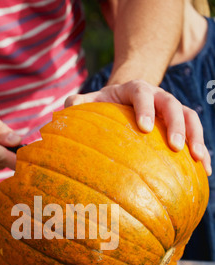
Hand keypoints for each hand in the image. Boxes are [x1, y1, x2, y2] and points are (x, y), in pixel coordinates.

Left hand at [65, 80, 211, 175]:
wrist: (126, 98)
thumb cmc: (106, 105)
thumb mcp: (93, 101)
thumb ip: (80, 103)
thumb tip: (68, 107)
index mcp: (135, 89)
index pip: (142, 93)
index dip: (144, 108)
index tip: (143, 127)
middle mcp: (158, 96)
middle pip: (172, 105)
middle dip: (176, 125)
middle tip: (176, 147)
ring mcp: (172, 109)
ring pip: (190, 118)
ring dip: (196, 138)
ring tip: (198, 159)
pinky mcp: (182, 124)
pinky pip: (195, 135)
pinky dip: (202, 152)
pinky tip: (204, 172)